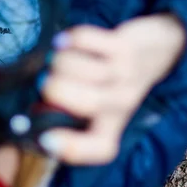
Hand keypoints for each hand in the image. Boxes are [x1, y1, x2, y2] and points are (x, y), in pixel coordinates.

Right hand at [38, 13, 186, 164]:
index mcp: (111, 128)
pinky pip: (85, 39)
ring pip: (79, 67)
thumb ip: (66, 116)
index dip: (70, 147)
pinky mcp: (123, 45)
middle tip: (45, 82)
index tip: (45, 138)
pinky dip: (68, 39)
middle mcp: (122, 104)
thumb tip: (31, 114)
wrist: (155, 51)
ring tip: (56, 60)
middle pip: (87, 102)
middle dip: (53, 89)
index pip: (99, 148)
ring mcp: (125, 73)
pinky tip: (63, 42)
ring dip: (57, 61)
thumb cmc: (110, 86)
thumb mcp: (98, 110)